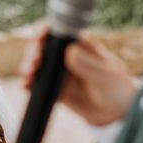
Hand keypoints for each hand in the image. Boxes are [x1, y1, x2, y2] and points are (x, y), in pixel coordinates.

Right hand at [22, 28, 137, 125]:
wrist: (116, 112)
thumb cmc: (116, 86)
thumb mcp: (106, 75)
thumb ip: (88, 65)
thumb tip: (70, 52)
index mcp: (79, 44)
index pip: (59, 30)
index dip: (46, 30)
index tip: (41, 36)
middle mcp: (65, 55)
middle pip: (42, 45)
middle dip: (33, 49)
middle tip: (35, 61)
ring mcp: (58, 71)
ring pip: (36, 63)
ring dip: (28, 65)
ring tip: (29, 74)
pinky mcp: (53, 88)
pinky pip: (37, 83)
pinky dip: (28, 83)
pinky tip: (25, 85)